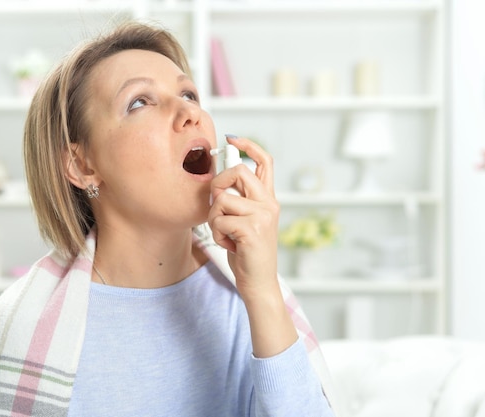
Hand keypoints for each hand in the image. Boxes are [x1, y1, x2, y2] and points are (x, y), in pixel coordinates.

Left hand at [207, 136, 280, 299]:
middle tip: (217, 207)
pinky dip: (218, 234)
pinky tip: (230, 245)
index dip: (249, 145)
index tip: (233, 138)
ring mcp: (263, 216)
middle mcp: (269, 203)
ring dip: (214, 219)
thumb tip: (218, 183)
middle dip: (217, 185)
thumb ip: (238, 201)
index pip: (265, 162)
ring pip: (222, 200)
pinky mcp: (252, 230)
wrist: (259, 282)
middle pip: (237, 171)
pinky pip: (219, 221)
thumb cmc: (247, 253)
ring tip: (225, 234)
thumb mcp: (245, 221)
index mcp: (268, 199)